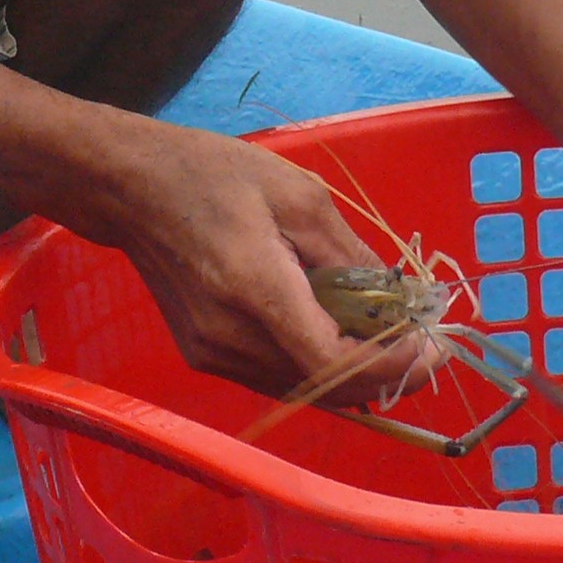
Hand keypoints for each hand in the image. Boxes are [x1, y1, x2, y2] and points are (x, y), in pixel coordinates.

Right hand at [83, 126, 426, 402]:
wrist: (130, 188)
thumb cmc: (213, 174)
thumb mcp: (299, 195)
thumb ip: (350, 254)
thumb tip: (398, 299)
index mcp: (255, 288)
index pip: (334, 363)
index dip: (393, 366)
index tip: (433, 344)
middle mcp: (230, 336)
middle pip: (326, 386)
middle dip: (387, 372)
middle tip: (428, 343)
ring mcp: (213, 353)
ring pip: (305, 389)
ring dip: (355, 372)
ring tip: (393, 336)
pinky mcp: (204, 356)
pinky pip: (278, 376)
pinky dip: (319, 365)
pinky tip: (342, 334)